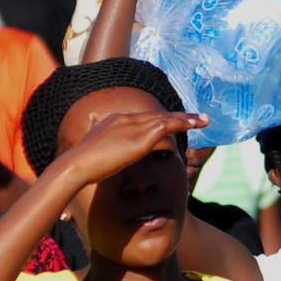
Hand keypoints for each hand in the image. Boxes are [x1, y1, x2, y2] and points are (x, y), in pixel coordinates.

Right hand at [52, 109, 205, 187]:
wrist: (78, 164)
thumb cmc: (81, 164)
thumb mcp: (92, 153)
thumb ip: (100, 149)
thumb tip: (98, 152)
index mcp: (114, 121)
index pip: (141, 118)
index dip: (157, 121)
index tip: (168, 122)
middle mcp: (125, 118)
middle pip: (156, 115)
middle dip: (176, 116)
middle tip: (193, 117)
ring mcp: (134, 125)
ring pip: (166, 118)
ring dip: (186, 118)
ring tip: (202, 120)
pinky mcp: (142, 136)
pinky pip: (168, 125)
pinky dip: (183, 122)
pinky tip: (196, 124)